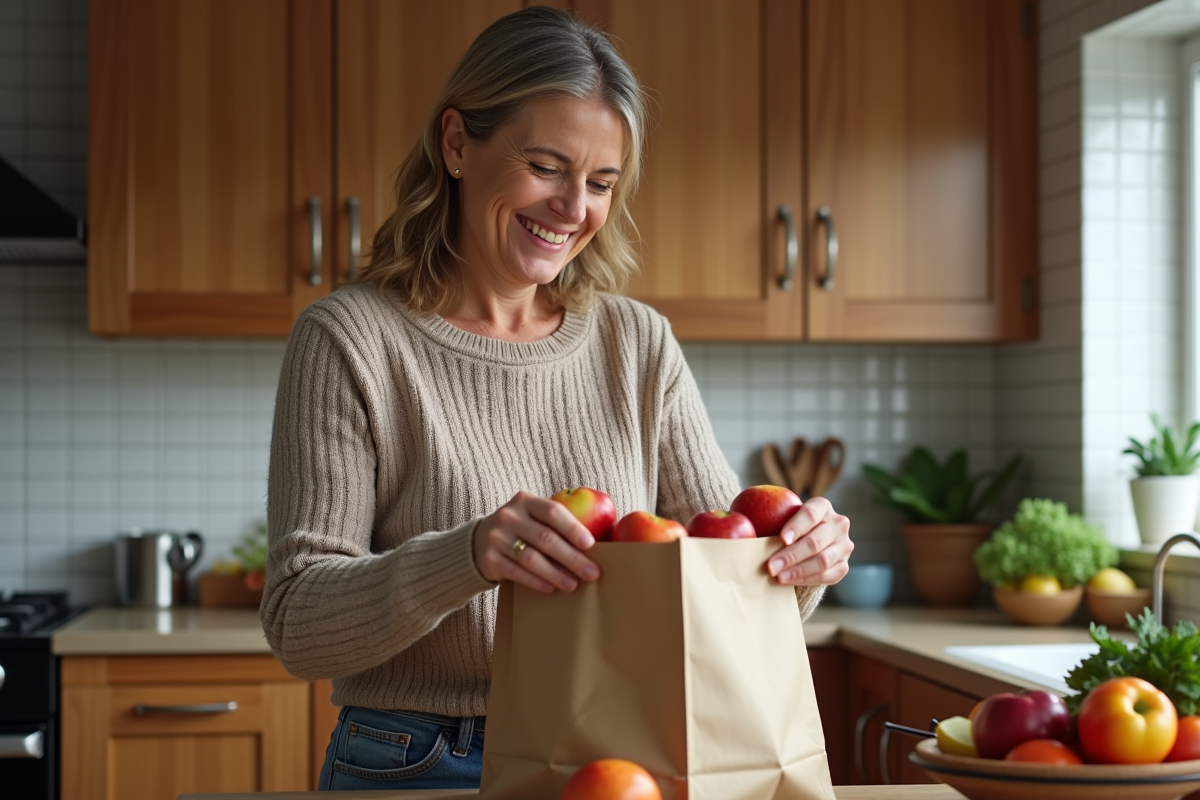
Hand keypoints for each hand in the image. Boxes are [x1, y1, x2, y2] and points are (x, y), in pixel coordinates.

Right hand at [473, 490, 601, 592]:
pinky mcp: (489, 559)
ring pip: (531, 558)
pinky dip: (536, 581)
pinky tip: (551, 588)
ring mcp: (496, 537)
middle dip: (572, 558)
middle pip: (545, 538)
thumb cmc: (521, 530)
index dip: (573, 528)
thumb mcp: (533, 517)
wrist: (478, 541)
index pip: (553, 511)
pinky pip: (516, 573)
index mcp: (525, 500)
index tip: (591, 545)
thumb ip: (557, 523)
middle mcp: (509, 515)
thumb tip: (599, 542)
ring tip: (573, 585)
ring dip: (556, 573)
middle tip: (592, 573)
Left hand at [765, 497, 851, 585]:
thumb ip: (765, 517)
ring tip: (779, 576)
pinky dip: (807, 579)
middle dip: (791, 555)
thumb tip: (738, 520)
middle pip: (815, 541)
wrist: (806, 544)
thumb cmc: (787, 528)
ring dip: (798, 570)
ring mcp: (844, 545)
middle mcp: (838, 524)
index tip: (782, 539)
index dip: (797, 526)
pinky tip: (790, 581)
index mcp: (822, 506)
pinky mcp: (844, 565)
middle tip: (771, 566)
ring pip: (822, 560)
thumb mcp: (780, 517)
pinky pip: (827, 575)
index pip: (810, 514)